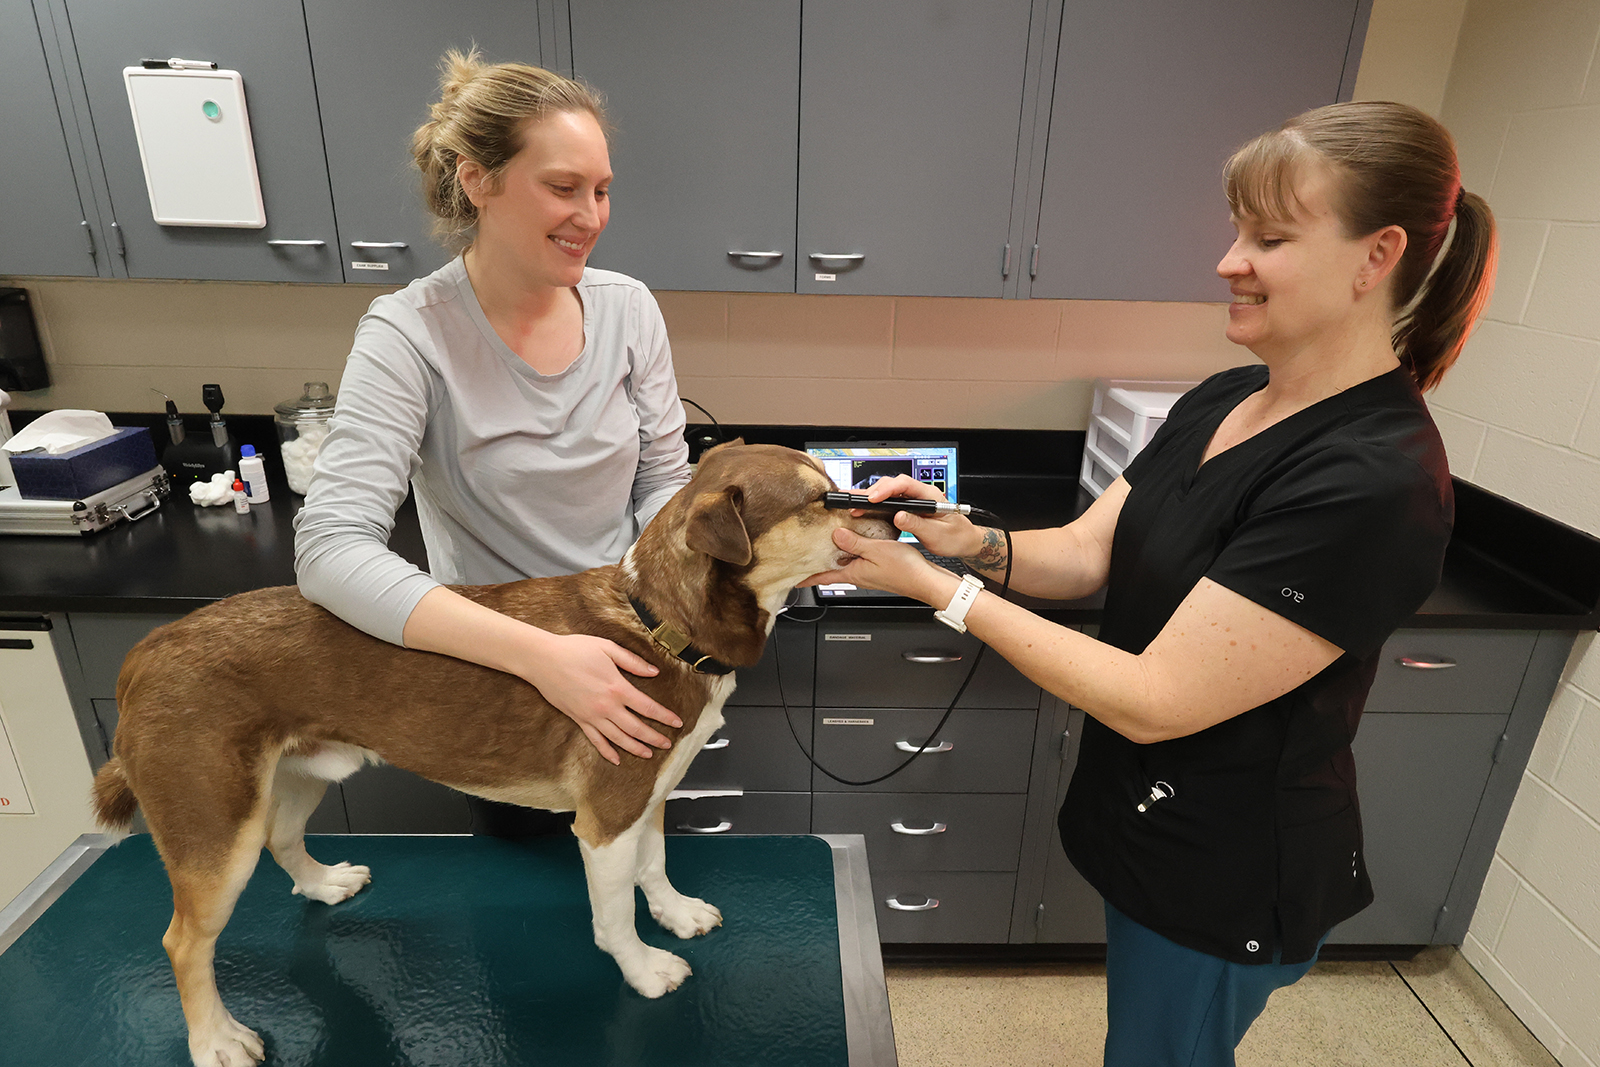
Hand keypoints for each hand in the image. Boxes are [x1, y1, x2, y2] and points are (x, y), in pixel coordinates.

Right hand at [523, 633, 683, 764]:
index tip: (677, 723)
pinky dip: (607, 751)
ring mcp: (591, 716)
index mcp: (617, 688)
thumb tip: (654, 672)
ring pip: (618, 739)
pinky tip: (616, 759)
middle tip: (667, 745)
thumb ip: (632, 662)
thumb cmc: (574, 649)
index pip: (648, 707)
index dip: (665, 717)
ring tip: (648, 754)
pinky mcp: (578, 719)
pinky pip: (595, 740)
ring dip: (635, 748)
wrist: (543, 660)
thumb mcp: (607, 648)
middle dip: (654, 738)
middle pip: (636, 728)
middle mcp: (606, 707)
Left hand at [800, 526, 956, 603]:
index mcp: (853, 573)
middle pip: (831, 570)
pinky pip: (857, 560)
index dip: (806, 578)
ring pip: (844, 564)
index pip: (823, 578)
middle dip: (816, 564)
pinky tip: (852, 542)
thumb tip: (835, 535)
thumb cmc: (906, 571)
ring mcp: (868, 573)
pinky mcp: (878, 569)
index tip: (792, 578)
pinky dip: (850, 551)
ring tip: (822, 546)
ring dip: (833, 556)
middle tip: (803, 557)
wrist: (926, 580)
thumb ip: (854, 543)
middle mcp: (858, 575)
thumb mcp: (876, 551)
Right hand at [848, 474, 983, 558]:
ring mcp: (913, 499)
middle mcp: (920, 493)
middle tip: (856, 503)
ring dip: (871, 498)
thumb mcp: (938, 534)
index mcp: (930, 495)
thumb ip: (918, 525)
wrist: (964, 540)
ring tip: (854, 505)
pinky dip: (875, 505)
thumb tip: (899, 516)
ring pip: (888, 492)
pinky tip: (864, 510)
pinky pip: (889, 501)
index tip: (873, 499)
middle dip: (872, 493)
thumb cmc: (956, 536)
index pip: (905, 484)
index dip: (887, 489)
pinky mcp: (909, 507)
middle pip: (892, 485)